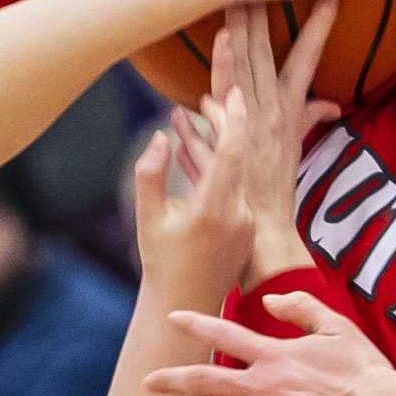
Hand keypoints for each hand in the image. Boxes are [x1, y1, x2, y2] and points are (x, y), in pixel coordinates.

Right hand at [132, 94, 254, 315]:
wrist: (185, 302)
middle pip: (238, 157)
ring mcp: (246, 223)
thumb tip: (160, 136)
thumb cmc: (161, 260)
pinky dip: (224, 171)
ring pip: (237, 173)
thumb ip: (150, 173)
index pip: (232, 153)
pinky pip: (238, 190)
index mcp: (213, 208)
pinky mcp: (248, 229)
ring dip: (220, 147)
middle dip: (226, 124)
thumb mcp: (147, 216)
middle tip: (212, 98)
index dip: (233, 119)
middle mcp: (237, 214)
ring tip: (201, 119)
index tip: (231, 93)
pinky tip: (207, 155)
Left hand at [141, 290, 395, 395]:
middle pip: (204, 380)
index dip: (195, 323)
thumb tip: (272, 301)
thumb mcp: (336, 326)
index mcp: (274, 355)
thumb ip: (301, 307)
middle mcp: (262, 387)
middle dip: (170, 380)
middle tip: (147, 381)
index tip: (172, 318)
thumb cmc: (364, 370)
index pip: (224, 334)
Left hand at [204, 1, 336, 284]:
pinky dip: (203, 115)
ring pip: (238, 84)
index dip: (316, 29)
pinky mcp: (229, 157)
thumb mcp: (298, 149)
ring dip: (235, 52)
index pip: (303, 61)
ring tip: (231, 16)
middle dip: (262, 20)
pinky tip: (192, 99)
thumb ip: (308, 120)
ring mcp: (248, 136)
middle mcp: (269, 118)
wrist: (265, 235)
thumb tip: (329, 102)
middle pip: (263, 59)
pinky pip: (212, 130)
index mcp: (286, 112)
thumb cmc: (276, 191)